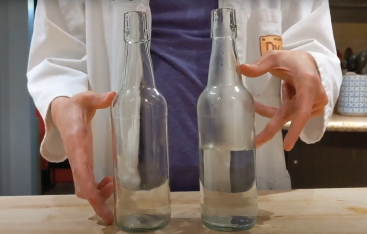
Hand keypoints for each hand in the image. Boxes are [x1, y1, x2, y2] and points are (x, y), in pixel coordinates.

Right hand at [51, 91, 115, 223]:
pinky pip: (87, 182)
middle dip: (96, 202)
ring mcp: (79, 162)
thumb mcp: (84, 98)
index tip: (99, 203)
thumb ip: (97, 98)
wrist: (62, 111)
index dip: (90, 189)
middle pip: (82, 187)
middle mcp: (77, 158)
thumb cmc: (73, 106)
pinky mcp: (83, 163)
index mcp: (77, 144)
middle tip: (112, 214)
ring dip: (99, 194)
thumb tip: (112, 96)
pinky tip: (110, 183)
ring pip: (84, 187)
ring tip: (114, 186)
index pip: (81, 171)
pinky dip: (98, 188)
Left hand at [240, 50, 327, 150]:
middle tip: (255, 143)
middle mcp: (313, 98)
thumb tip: (242, 69)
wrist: (310, 63)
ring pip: (285, 116)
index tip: (287, 146)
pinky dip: (275, 110)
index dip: (295, 129)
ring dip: (269, 111)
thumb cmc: (293, 60)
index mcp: (308, 84)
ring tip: (255, 102)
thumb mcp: (275, 57)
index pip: (302, 111)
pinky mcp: (309, 110)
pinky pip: (287, 114)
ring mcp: (312, 106)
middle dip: (270, 131)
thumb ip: (260, 65)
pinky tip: (267, 100)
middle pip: (290, 118)